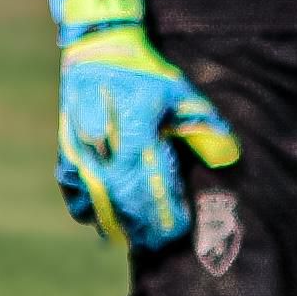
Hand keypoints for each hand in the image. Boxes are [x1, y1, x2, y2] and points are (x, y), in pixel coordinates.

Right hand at [46, 0, 238, 249]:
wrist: (97, 52)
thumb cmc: (144, 73)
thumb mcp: (179, 93)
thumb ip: (203, 127)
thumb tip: (229, 158)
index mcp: (136, 131)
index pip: (151, 186)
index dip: (163, 213)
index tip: (178, 230)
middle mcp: (105, 146)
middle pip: (125, 201)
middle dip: (143, 227)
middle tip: (159, 244)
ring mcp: (81, 150)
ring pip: (97, 201)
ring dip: (117, 224)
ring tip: (135, 239)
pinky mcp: (67, 151)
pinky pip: (73, 191)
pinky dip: (87, 208)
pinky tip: (103, 219)